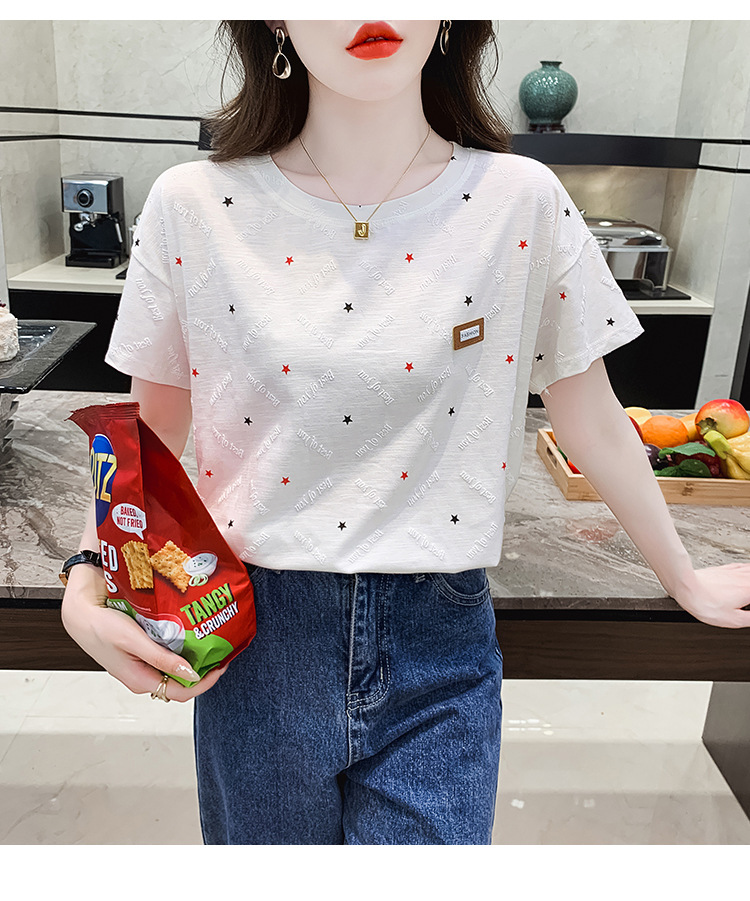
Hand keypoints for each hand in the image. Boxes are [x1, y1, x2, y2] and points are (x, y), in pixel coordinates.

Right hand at [61, 564, 228, 701]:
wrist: (81, 613)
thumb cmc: (101, 626)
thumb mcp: (134, 641)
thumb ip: (161, 658)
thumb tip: (191, 674)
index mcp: (140, 680)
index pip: (182, 691)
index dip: (206, 681)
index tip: (222, 664)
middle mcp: (143, 677)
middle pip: (181, 682)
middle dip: (204, 669)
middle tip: (220, 650)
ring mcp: (142, 666)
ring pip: (174, 669)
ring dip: (193, 658)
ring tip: (209, 642)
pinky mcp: (142, 654)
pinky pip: (166, 657)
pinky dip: (181, 649)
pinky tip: (189, 636)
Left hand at [672, 562, 749, 628]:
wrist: (686, 587)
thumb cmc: (705, 603)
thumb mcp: (733, 619)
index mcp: (749, 590)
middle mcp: (744, 578)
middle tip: (748, 601)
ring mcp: (734, 572)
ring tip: (747, 590)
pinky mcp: (724, 569)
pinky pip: (743, 566)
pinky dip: (748, 569)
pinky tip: (746, 571)